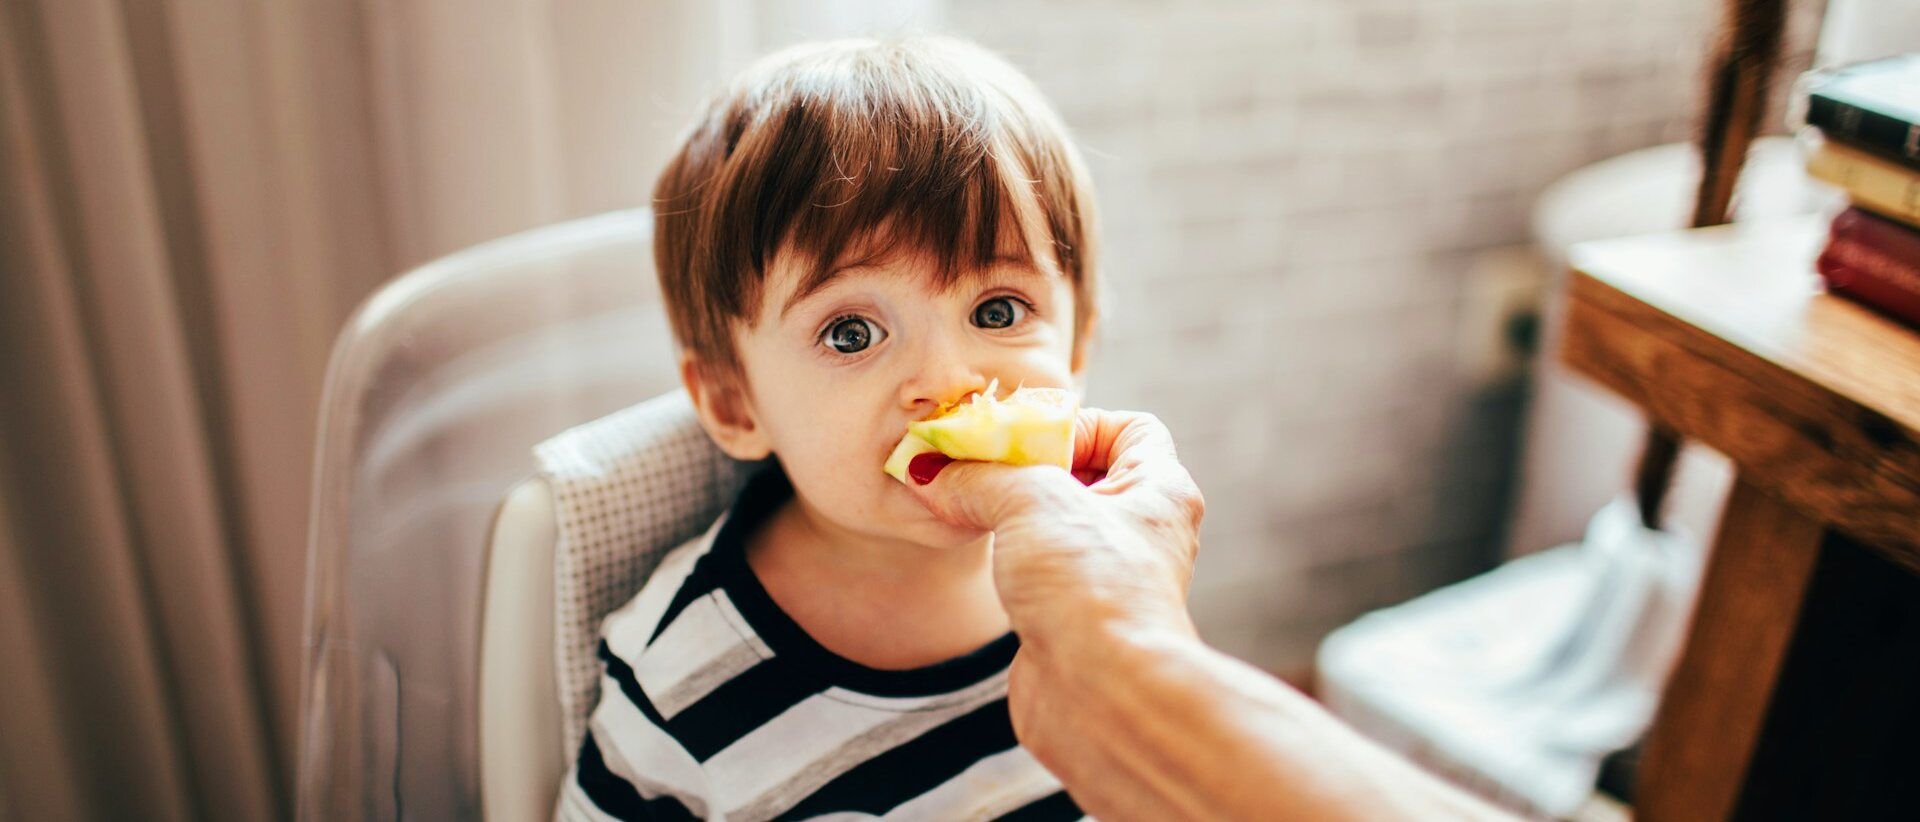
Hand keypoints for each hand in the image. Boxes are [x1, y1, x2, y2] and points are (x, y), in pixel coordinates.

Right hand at [905, 408, 1205, 650]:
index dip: (1078, 423)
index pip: (1132, 429)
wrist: (1101, 694)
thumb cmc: (1092, 588)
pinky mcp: (1077, 621)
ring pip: (1059, 528)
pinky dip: (1009, 562)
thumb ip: (979, 477)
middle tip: (980, 470)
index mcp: (1161, 490)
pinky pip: (1041, 574)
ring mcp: (1111, 580)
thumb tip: (932, 474)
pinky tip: (981, 561)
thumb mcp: (1030, 500)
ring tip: (970, 510)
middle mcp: (1145, 533)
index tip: (1026, 439)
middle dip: (1031, 469)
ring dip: (1014, 517)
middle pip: (1087, 476)